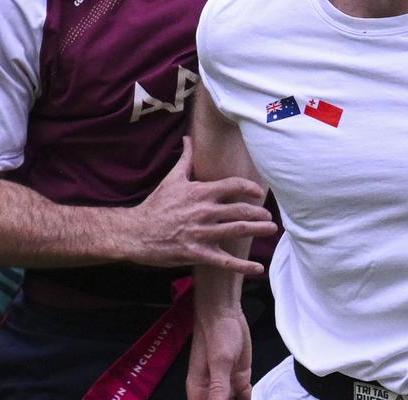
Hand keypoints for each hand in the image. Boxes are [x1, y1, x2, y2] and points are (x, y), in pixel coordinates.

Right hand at [130, 137, 277, 273]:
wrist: (137, 232)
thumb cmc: (156, 205)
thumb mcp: (171, 179)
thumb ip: (185, 159)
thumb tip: (188, 139)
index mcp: (200, 193)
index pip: (233, 185)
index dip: (250, 188)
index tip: (258, 192)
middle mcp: (204, 212)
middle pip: (240, 210)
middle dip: (259, 212)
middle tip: (269, 216)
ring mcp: (202, 233)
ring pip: (237, 231)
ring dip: (258, 230)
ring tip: (271, 230)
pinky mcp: (198, 253)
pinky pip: (224, 261)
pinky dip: (243, 266)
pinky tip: (258, 268)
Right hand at [187, 307, 252, 399]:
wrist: (226, 312)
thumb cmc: (217, 334)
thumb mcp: (220, 362)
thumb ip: (218, 389)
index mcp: (199, 391)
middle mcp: (211, 392)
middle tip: (241, 397)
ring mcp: (226, 387)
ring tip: (246, 395)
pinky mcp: (239, 380)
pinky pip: (243, 398)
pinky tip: (254, 396)